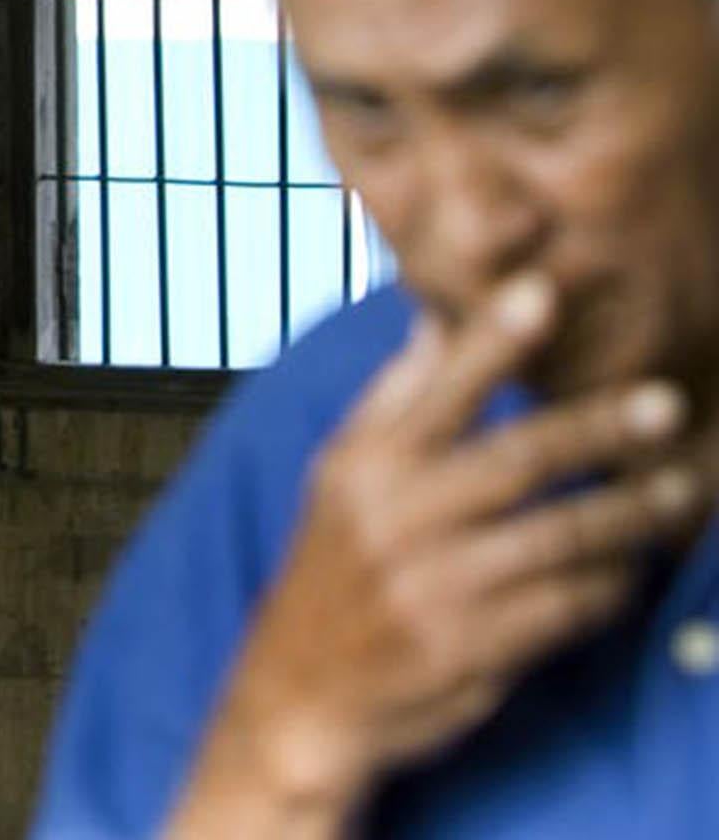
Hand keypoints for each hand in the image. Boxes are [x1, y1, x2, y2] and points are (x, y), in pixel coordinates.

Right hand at [168, 274, 702, 836]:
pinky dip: (608, 585)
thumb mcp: (341, 477)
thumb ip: (395, 399)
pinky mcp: (471, 650)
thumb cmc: (333, 569)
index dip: (490, 339)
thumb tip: (435, 316)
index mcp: (365, 465)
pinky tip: (633, 566)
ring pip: (558, 537)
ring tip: (682, 488)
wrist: (303, 693)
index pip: (436, 388)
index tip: (542, 292)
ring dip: (630, 512)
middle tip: (667, 402)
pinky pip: (565, 608)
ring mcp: (435, 588)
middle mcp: (397, 519)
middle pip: (518, 460)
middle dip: (599, 429)